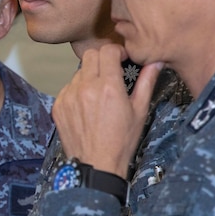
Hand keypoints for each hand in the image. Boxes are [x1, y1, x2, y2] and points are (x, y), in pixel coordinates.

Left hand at [54, 43, 159, 175]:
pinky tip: (87, 105)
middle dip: (103, 59)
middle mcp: (85, 88)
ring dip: (90, 76)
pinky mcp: (59, 106)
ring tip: (99, 93)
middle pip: (91, 55)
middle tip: (111, 72)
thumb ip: (146, 82)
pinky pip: (68, 88)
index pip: (108, 51)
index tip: (122, 59)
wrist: (97, 165)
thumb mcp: (139, 111)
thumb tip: (155, 63)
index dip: (117, 52)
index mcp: (108, 87)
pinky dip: (77, 91)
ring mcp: (69, 97)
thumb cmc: (121, 141)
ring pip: (79, 72)